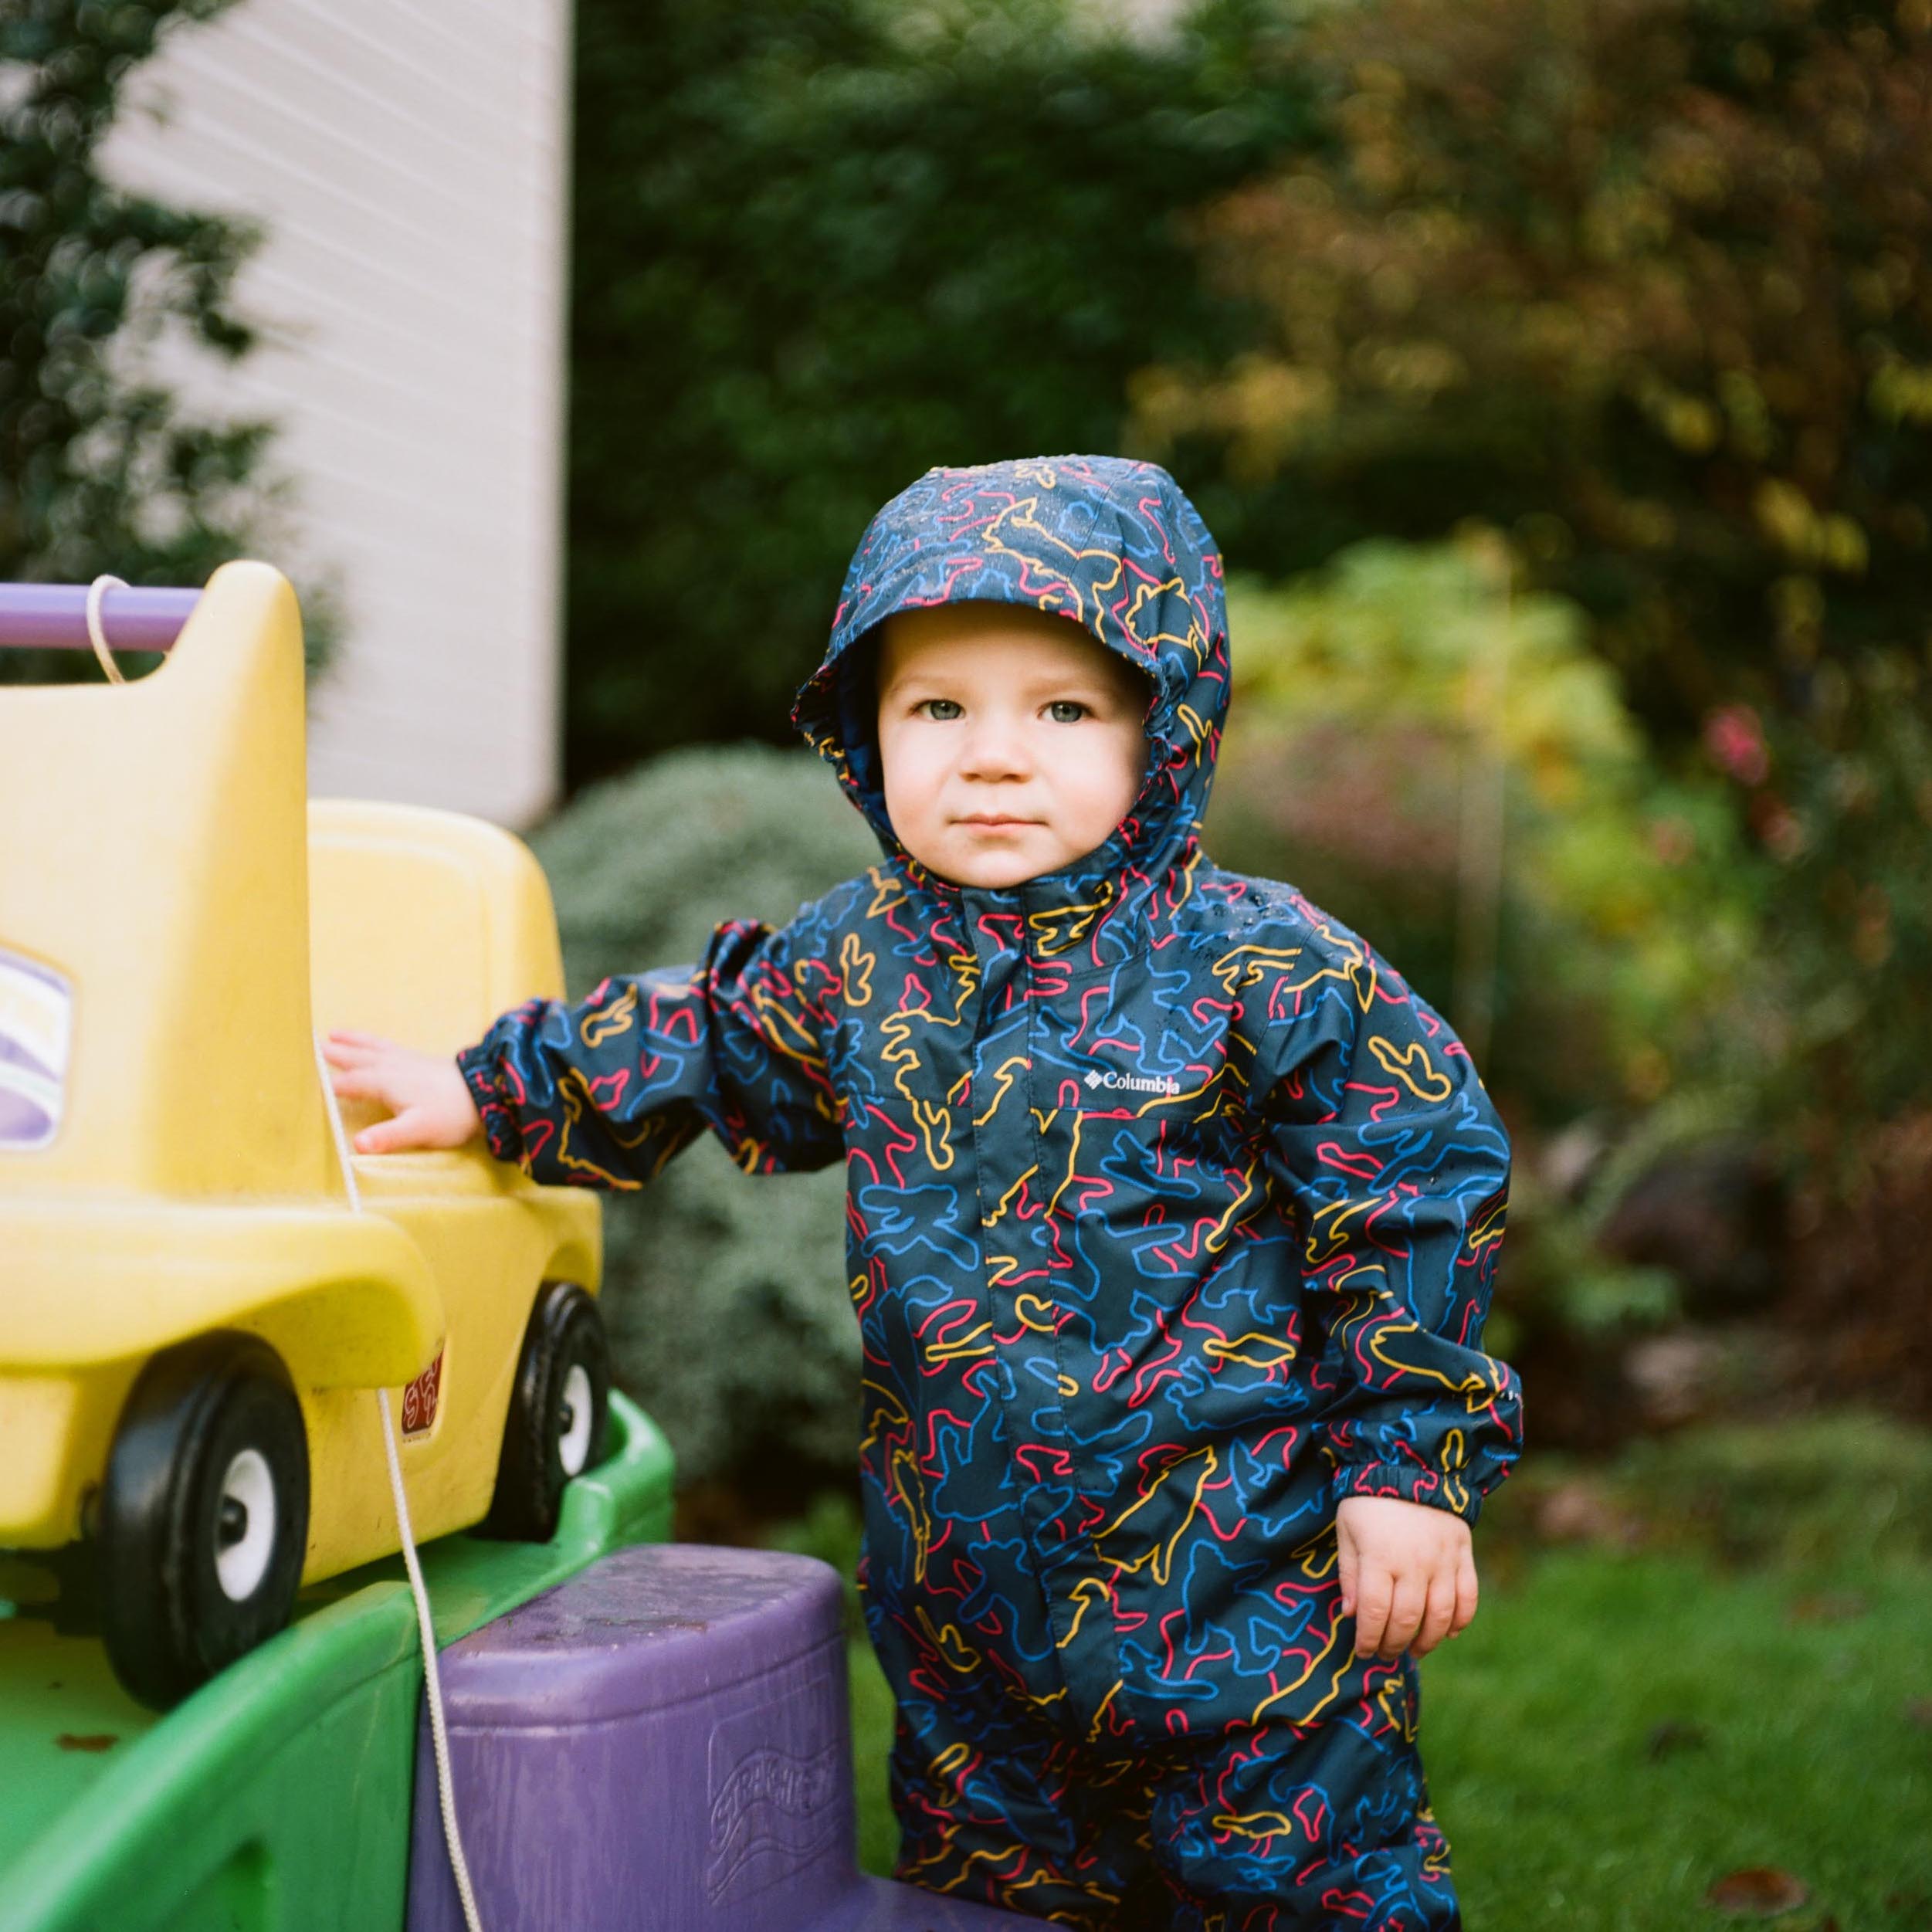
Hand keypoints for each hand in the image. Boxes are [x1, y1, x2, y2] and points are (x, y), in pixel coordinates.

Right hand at [323, 1030, 481, 1154]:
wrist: (488, 1092)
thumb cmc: (451, 1114)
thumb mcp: (418, 1130)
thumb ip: (387, 1137)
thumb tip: (356, 1145)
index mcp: (386, 1082)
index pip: (351, 1084)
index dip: (330, 1087)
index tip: (306, 1086)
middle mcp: (393, 1067)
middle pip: (358, 1060)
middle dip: (336, 1054)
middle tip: (312, 1046)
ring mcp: (407, 1060)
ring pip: (372, 1048)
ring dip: (353, 1042)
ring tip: (335, 1033)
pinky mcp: (420, 1060)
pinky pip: (389, 1046)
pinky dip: (374, 1042)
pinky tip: (375, 1044)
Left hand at [1336, 1493, 1477, 1660]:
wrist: (1412, 1464)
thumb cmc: (1369, 1500)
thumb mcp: (1347, 1530)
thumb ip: (1349, 1574)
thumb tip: (1352, 1615)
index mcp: (1380, 1557)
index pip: (1375, 1614)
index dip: (1369, 1639)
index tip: (1363, 1651)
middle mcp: (1414, 1564)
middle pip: (1407, 1620)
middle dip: (1394, 1644)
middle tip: (1385, 1653)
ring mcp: (1443, 1561)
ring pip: (1440, 1615)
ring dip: (1428, 1640)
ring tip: (1414, 1649)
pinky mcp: (1463, 1555)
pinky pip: (1468, 1597)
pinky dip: (1461, 1620)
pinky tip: (1448, 1632)